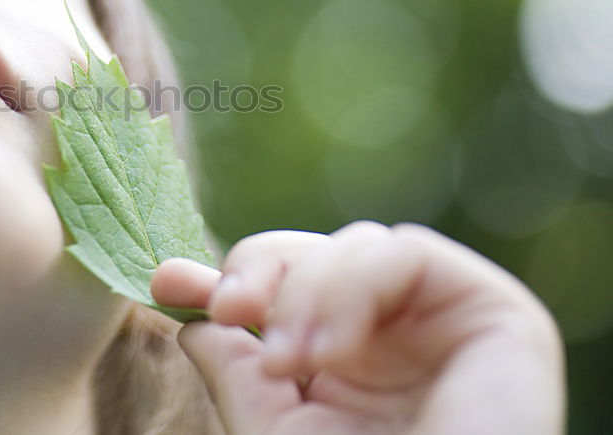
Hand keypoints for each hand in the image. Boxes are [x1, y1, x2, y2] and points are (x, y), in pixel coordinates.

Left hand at [151, 221, 564, 434]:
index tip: (166, 285)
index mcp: (359, 365)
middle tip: (225, 309)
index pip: (293, 292)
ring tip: (287, 362)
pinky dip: (351, 290)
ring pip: (356, 246)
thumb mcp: (277, 431)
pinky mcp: (496, 310)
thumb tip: (192, 323)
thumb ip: (237, 373)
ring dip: (306, 294)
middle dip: (260, 269)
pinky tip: (332, 352)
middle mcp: (403, 337)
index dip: (233, 279)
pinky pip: (404, 253)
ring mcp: (449, 322)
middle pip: (322, 252)